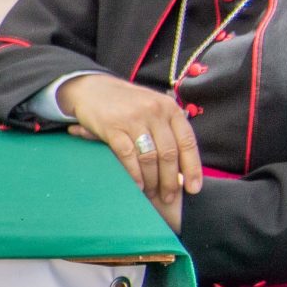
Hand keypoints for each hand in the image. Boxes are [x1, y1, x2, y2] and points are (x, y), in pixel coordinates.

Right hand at [59, 73, 200, 224]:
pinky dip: (133, 174)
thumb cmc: (126, 105)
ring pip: (149, 157)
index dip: (192, 168)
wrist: (92, 88)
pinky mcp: (112, 126)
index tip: (194, 189)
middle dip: (170, 180)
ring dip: (152, 180)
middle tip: (169, 197)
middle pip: (169, 153)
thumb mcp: (153, 109)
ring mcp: (133, 118)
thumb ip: (167, 131)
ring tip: (151, 194)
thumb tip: (181, 168)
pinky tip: (136, 185)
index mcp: (170, 108)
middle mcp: (155, 111)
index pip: (187, 142)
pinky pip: (128, 155)